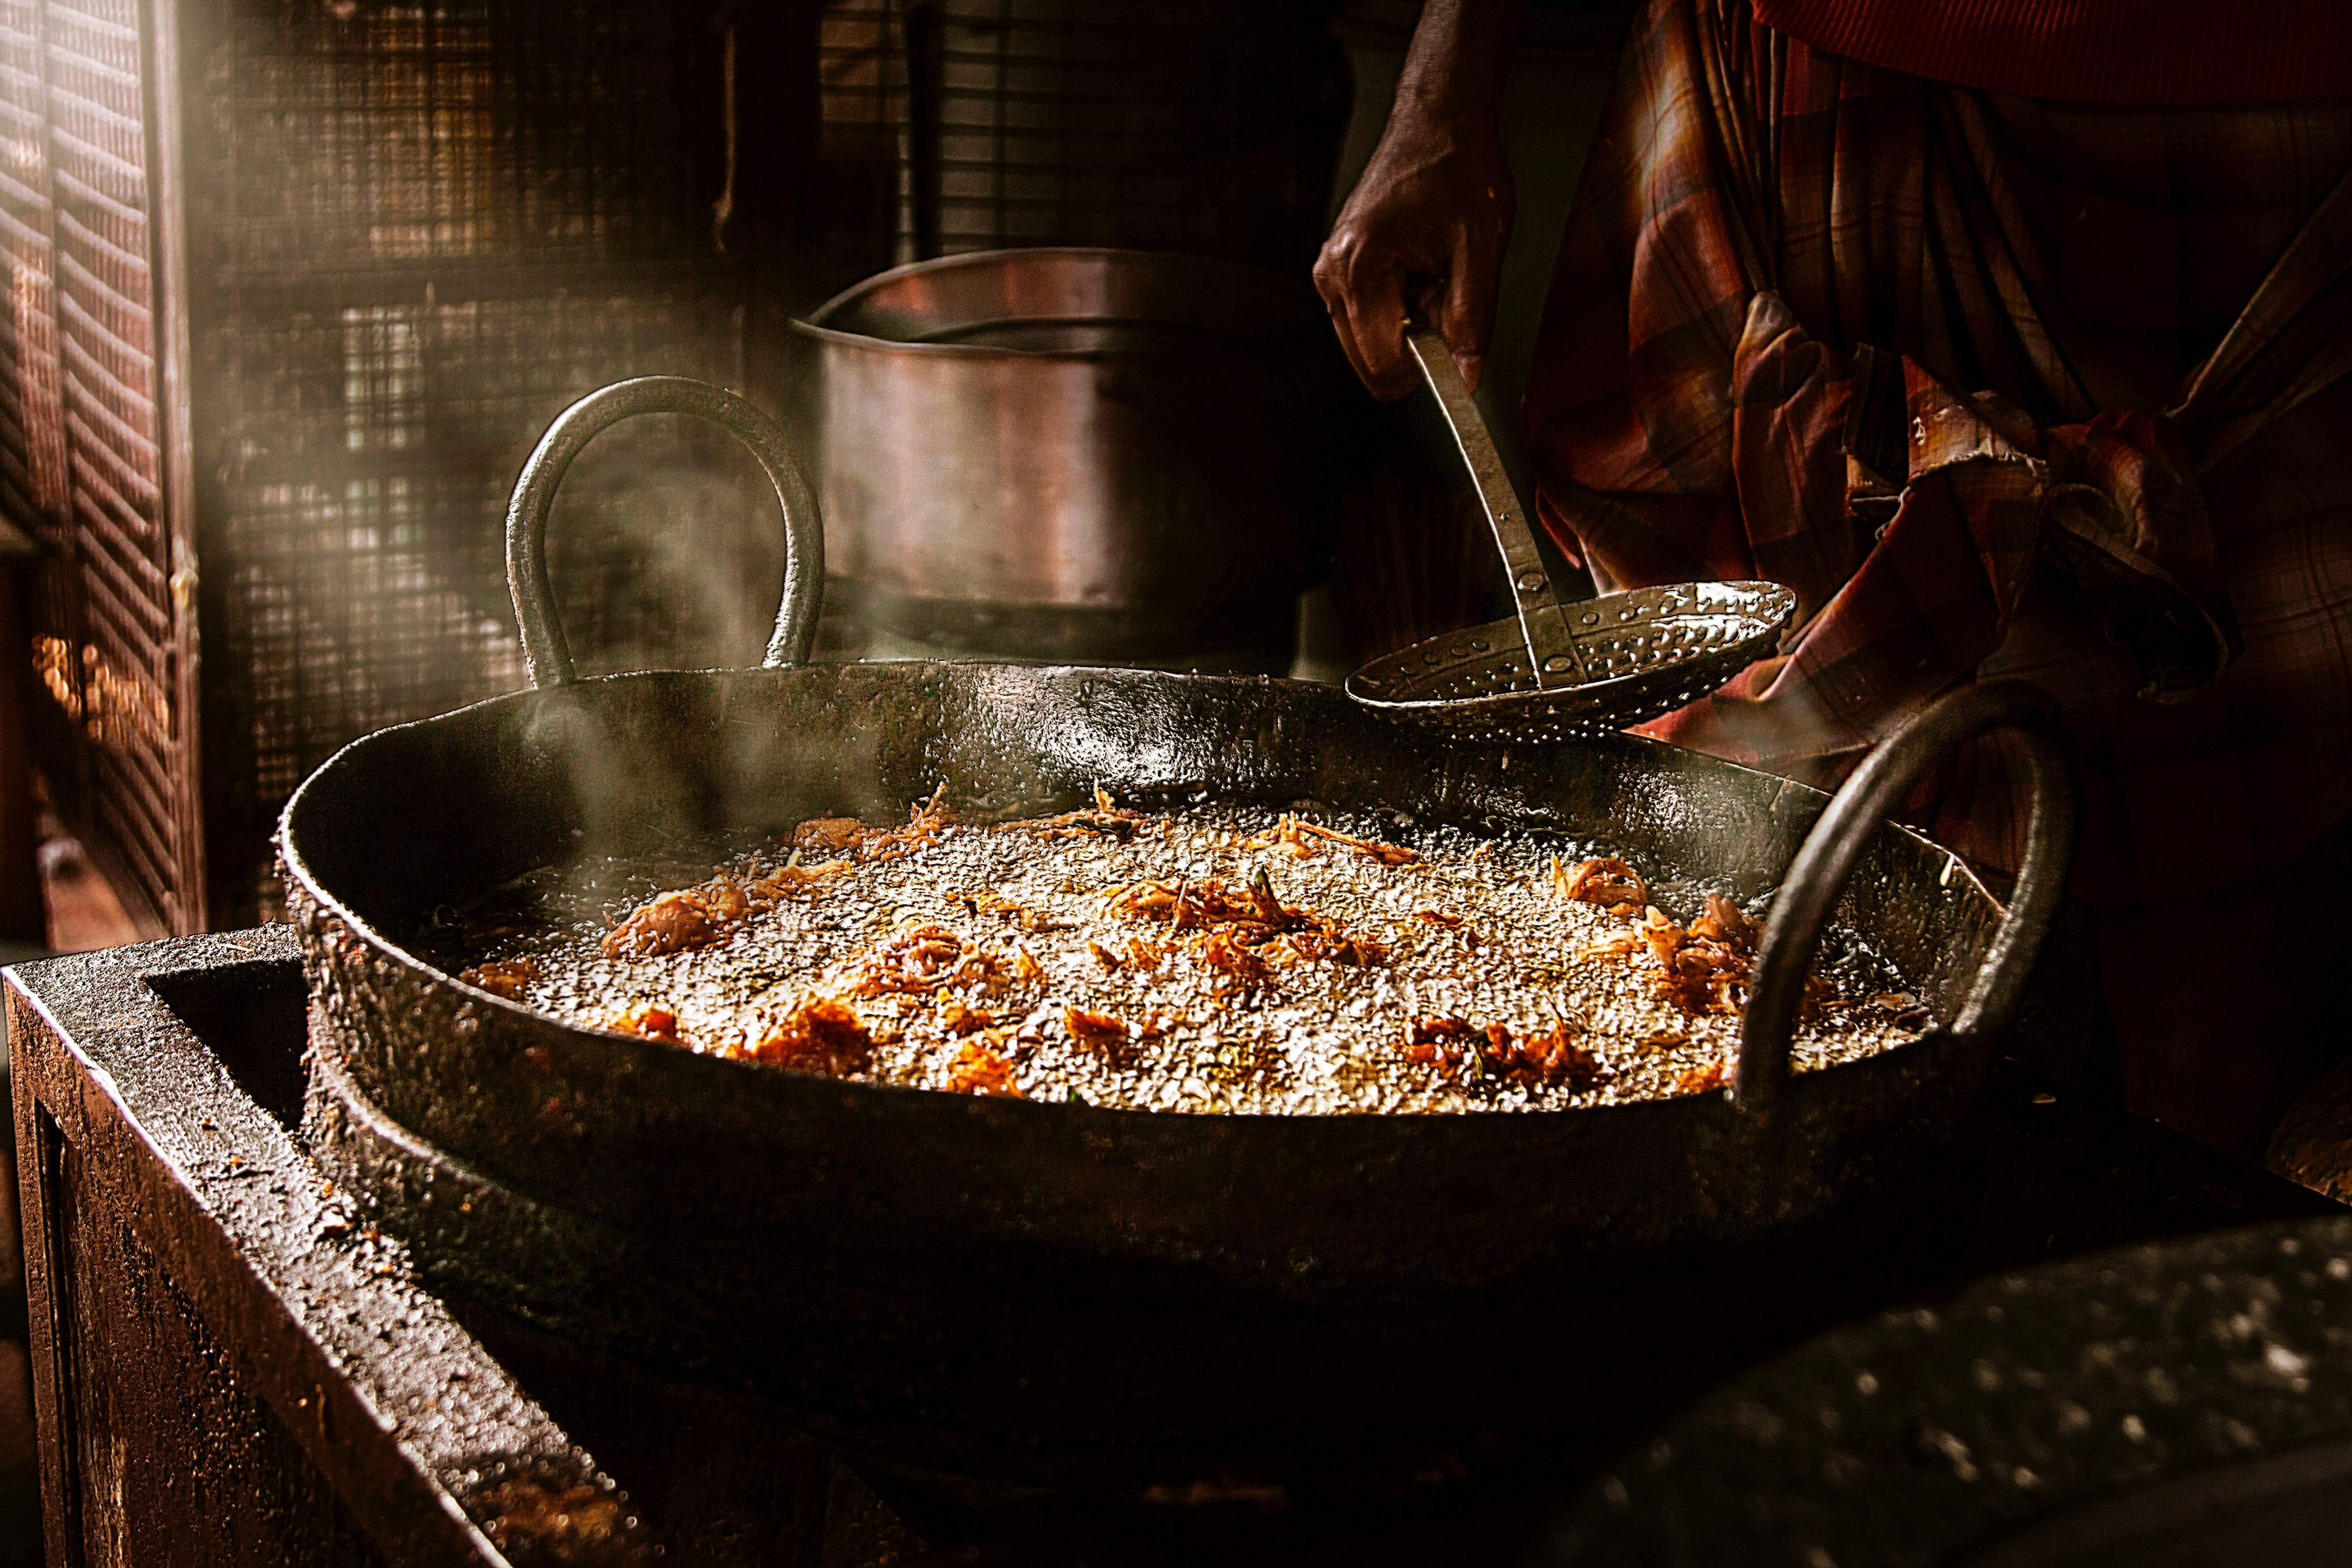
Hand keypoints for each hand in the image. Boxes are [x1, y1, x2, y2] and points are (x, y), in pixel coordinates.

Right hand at [1315, 109, 1514, 401]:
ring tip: (1433, 276)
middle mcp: (1332, 274)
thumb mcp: (1481, 245)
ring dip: (1408, 330)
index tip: (1458, 349)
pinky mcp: (1337, 271)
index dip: (1427, 371)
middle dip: (1416, 347)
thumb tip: (1467, 376)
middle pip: (1371, 362)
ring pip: (1369, 345)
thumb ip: (1472, 318)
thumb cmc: (1456, 167)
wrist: (1436, 121)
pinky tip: (1419, 273)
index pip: (1383, 362)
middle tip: (1446, 294)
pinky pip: (1366, 321)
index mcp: (1361, 266)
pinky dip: (1398, 313)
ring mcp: (1330, 273)